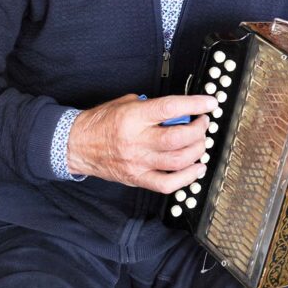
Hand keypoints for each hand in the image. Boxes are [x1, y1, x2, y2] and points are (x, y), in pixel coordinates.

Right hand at [67, 92, 217, 193]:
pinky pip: (167, 184)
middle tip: (203, 123)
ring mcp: (137, 163)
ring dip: (196, 151)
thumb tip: (179, 110)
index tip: (210, 103)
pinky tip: (195, 168)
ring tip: (201, 143)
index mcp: (133, 117)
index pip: (170, 108)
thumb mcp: (126, 103)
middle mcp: (137, 141)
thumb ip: (152, 106)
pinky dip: (186, 178)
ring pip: (177, 162)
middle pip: (178, 138)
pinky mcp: (137, 179)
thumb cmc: (101, 122)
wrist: (77, 145)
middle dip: (199, 130)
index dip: (194, 105)